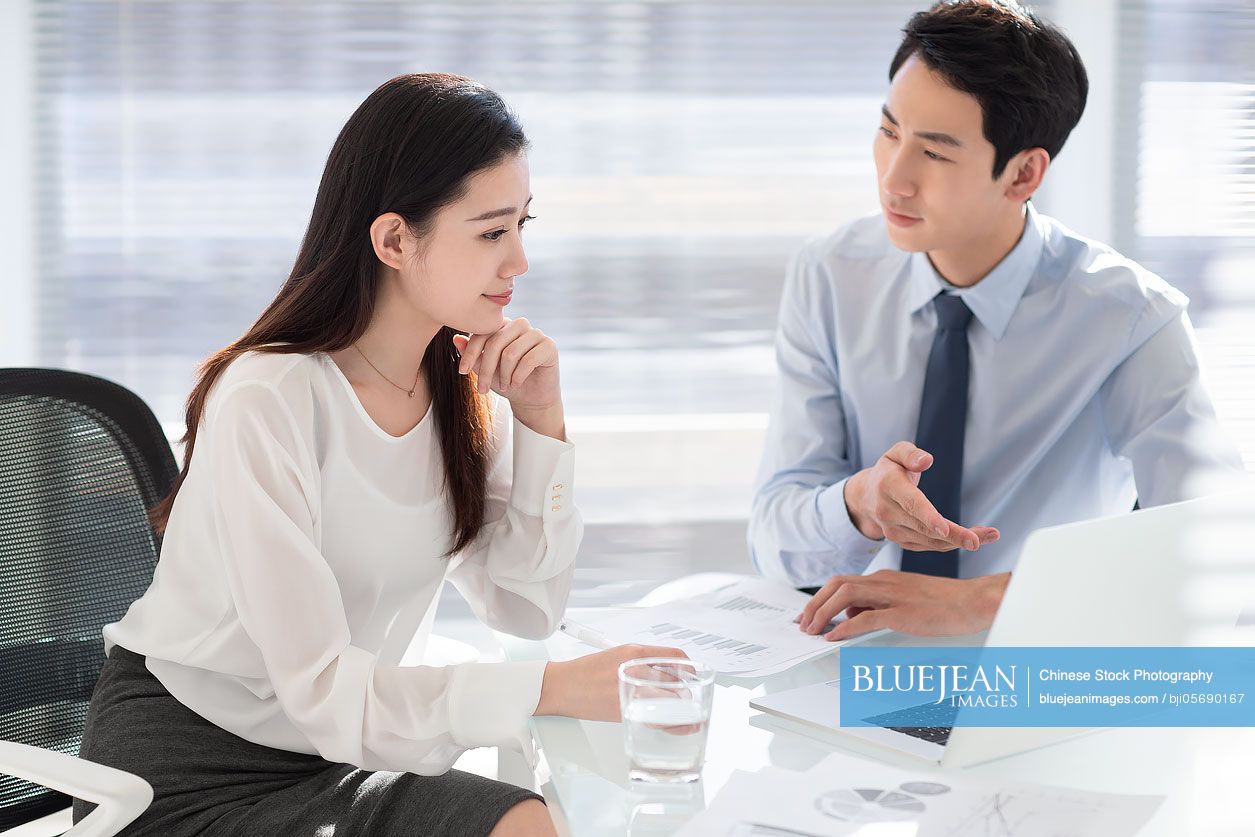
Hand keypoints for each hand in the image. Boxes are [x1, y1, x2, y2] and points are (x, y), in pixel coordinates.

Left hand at [453, 318, 563, 436]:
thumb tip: (456, 339)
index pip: (483, 332)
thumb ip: (472, 354)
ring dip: (505, 375)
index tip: (462, 371)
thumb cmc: (506, 380)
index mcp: (503, 325)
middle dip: (487, 369)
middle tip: (483, 388)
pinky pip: (529, 360)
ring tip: (505, 386)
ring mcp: (536, 334)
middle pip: (496, 342)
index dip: (470, 352)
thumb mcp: (484, 369)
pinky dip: (518, 376)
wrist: (530, 398)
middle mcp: (520, 325)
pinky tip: (516, 384)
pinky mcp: (550, 346)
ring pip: (511, 352)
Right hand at [534, 644, 687, 720]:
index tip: (693, 676)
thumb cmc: (587, 671)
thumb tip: (668, 671)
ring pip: (668, 700)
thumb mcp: (617, 655)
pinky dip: (667, 722)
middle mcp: (634, 669)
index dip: (689, 668)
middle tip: (687, 698)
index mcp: (634, 652)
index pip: (675, 657)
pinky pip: (653, 717)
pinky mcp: (622, 710)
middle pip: (675, 680)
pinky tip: (673, 725)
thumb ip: (642, 661)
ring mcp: (629, 690)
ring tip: (680, 712)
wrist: (562, 686)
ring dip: (678, 707)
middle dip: (685, 691)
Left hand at [795, 569, 1010, 640]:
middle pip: (837, 584)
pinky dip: (845, 627)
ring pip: (846, 595)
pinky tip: (834, 636)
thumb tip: (850, 616)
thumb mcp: (903, 599)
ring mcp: (893, 595)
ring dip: (823, 612)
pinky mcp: (903, 612)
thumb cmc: (943, 603)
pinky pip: (866, 617)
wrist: (973, 601)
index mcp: (883, 578)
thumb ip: (877, 604)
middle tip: (803, 624)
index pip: (842, 582)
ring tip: (812, 630)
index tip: (807, 614)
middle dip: (815, 603)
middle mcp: (883, 582)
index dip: (820, 597)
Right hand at [845, 441, 998, 551]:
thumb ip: (911, 454)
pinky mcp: (901, 542)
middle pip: (924, 527)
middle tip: (979, 539)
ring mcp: (893, 530)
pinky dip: (952, 544)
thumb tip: (927, 460)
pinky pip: (930, 545)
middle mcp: (888, 512)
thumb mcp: (895, 453)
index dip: (928, 516)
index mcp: (888, 487)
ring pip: (930, 540)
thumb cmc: (889, 471)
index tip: (945, 528)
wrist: (866, 497)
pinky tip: (973, 537)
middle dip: (954, 534)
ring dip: (960, 540)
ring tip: (990, 534)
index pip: (911, 503)